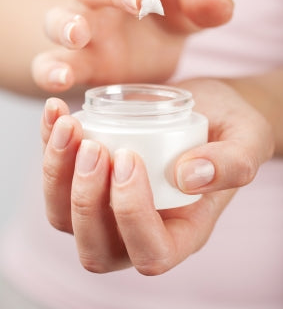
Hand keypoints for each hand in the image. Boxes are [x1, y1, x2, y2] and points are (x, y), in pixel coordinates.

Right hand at [32, 0, 232, 92]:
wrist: (157, 42)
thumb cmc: (172, 4)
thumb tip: (220, 7)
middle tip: (140, 0)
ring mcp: (84, 30)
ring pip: (58, 20)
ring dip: (65, 26)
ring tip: (80, 36)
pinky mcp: (83, 64)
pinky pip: (51, 64)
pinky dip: (50, 71)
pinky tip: (60, 80)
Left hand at [40, 78, 272, 274]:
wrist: (207, 109)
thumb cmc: (230, 128)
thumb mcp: (246, 139)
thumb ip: (231, 163)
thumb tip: (188, 176)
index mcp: (182, 231)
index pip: (150, 252)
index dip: (131, 213)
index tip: (130, 158)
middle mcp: (140, 228)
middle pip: (96, 245)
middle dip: (85, 198)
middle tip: (94, 146)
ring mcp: (110, 206)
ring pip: (64, 217)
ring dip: (56, 173)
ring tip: (69, 126)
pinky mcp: (92, 178)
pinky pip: (56, 177)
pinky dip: (48, 145)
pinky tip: (56, 112)